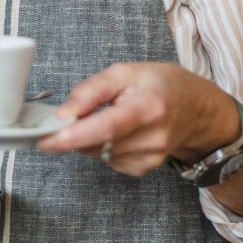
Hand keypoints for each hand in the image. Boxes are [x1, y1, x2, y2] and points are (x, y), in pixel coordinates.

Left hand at [35, 62, 236, 177]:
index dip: (74, 135)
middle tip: (70, 115)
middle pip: (96, 143)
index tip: (46, 139)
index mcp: (148, 107)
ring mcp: (149, 158)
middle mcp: (152, 138)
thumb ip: (90, 90)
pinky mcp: (143, 169)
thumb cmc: (160, 86)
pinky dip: (102, 147)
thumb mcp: (125, 72)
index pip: (107, 126)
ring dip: (89, 138)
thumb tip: (63, 114)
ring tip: (108, 116)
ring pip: (97, 154)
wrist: (195, 110)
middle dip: (73, 132)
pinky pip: (106, 161)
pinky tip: (118, 133)